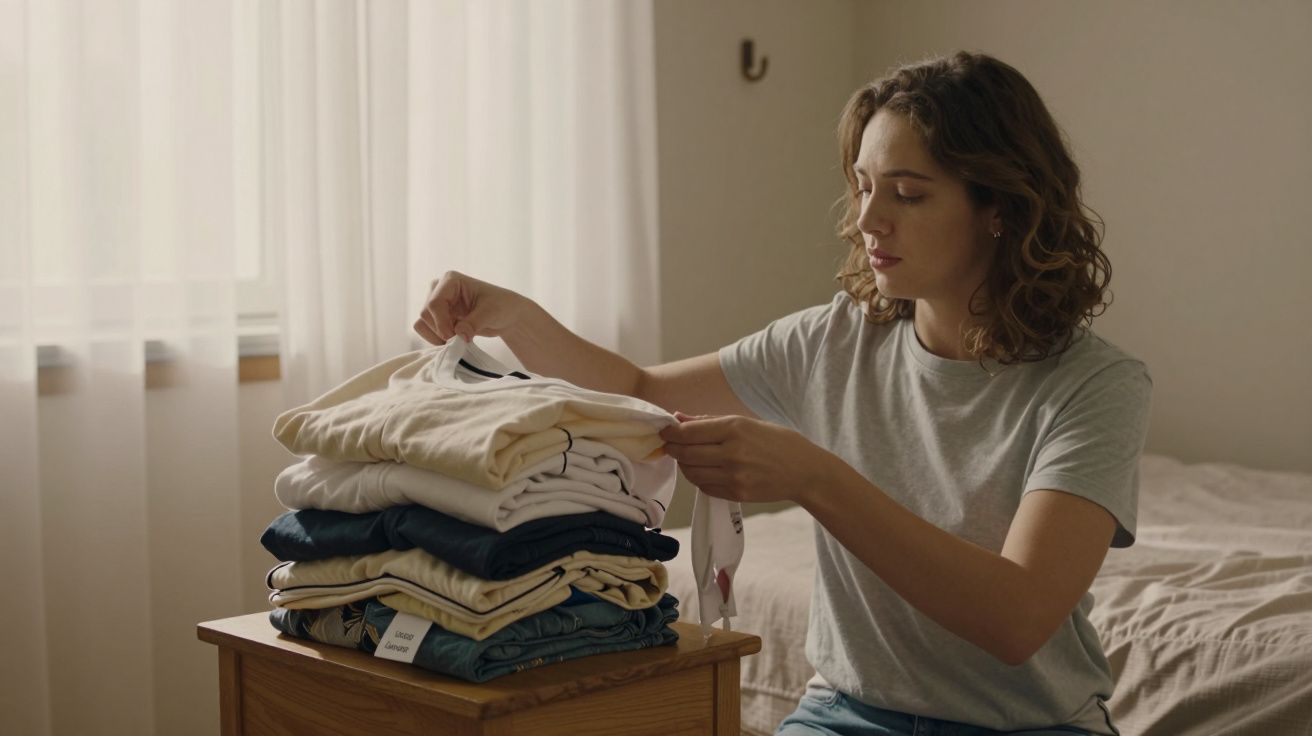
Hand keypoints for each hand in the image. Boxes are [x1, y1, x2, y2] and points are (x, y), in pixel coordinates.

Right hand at [413, 271, 530, 344]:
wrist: (506, 315)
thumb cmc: (501, 306)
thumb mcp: (490, 313)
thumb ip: (474, 324)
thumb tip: (459, 335)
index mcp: (451, 280)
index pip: (434, 303)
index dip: (441, 323)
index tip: (453, 336)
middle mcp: (439, 289)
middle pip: (425, 314)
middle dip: (441, 330)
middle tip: (460, 339)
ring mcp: (437, 303)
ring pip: (422, 323)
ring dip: (437, 336)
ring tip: (458, 339)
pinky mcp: (437, 317)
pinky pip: (426, 331)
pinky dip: (437, 339)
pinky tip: (455, 340)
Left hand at [658, 411, 847, 503]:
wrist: (804, 471)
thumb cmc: (777, 441)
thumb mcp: (746, 422)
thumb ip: (710, 422)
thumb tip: (679, 419)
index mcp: (735, 429)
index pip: (689, 433)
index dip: (671, 433)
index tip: (664, 431)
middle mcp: (732, 453)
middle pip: (686, 453)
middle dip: (673, 448)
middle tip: (669, 444)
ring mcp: (734, 476)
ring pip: (692, 472)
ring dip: (684, 464)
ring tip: (686, 457)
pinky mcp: (736, 493)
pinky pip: (705, 486)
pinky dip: (698, 478)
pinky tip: (703, 470)